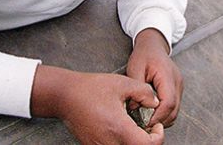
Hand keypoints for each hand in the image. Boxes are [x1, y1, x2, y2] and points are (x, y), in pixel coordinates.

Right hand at [31, 65, 163, 143]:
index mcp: (118, 128)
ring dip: (134, 141)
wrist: (65, 96)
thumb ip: (144, 93)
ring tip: (134, 125)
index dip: (157, 137)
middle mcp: (109, 142)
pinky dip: (123, 141)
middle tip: (147, 125)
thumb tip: (155, 103)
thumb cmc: (91, 88)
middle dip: (147, 140)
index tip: (156, 125)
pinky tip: (121, 127)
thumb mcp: (122, 83)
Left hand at [126, 29, 182, 127]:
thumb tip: (135, 108)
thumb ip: (136, 88)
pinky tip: (152, 113)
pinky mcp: (177, 89)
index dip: (158, 116)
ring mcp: (179, 86)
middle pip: (174, 110)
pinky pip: (174, 107)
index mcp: (167, 75)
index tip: (145, 122)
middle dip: (160, 121)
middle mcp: (177, 82)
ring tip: (147, 120)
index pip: (168, 102)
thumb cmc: (144, 54)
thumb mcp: (135, 68)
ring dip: (163, 119)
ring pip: (175, 111)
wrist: (153, 45)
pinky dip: (164, 113)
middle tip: (144, 125)